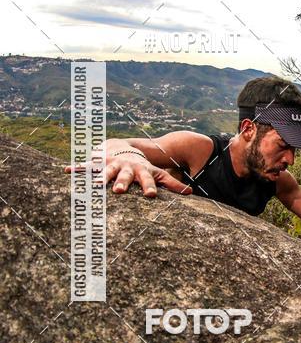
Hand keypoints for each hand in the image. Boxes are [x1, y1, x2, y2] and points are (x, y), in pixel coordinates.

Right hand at [64, 151, 191, 197]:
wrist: (123, 146)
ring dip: (101, 176)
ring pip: (105, 170)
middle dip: (122, 182)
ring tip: (96, 184)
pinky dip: (76, 168)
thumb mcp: (157, 173)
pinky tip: (66, 171)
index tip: (151, 196)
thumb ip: (172, 184)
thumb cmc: (142, 166)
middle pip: (125, 176)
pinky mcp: (97, 163)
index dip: (149, 187)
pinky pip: (86, 166)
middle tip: (119, 191)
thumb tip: (191, 193)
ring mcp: (110, 164)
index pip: (147, 180)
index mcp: (140, 171)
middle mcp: (125, 167)